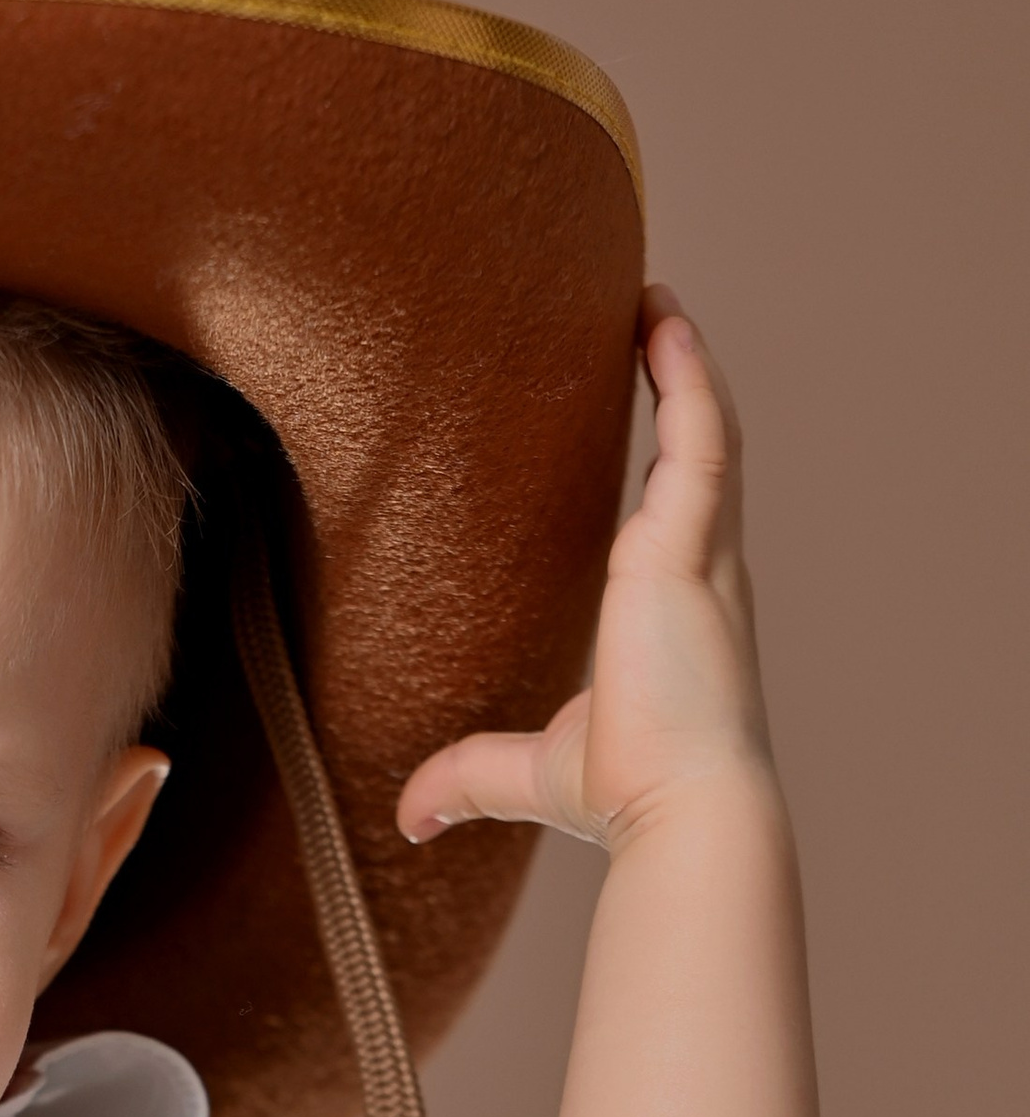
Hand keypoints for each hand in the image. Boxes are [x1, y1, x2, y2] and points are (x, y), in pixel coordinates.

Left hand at [398, 291, 776, 853]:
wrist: (681, 812)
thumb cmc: (632, 793)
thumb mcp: (536, 773)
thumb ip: (471, 777)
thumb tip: (409, 817)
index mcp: (674, 608)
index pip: (676, 508)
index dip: (668, 447)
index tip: (645, 397)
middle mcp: (700, 572)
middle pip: (700, 452)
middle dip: (681, 382)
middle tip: (648, 319)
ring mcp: (702, 556)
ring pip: (707, 431)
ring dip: (684, 362)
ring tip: (651, 299)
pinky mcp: (689, 549)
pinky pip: (701, 438)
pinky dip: (688, 378)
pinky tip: (662, 323)